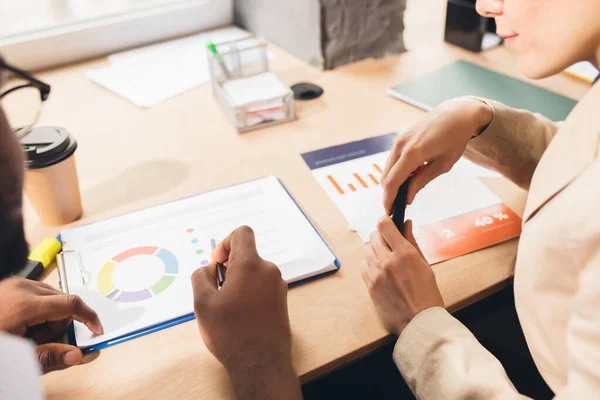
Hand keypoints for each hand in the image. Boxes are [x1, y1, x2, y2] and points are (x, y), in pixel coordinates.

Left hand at [0, 277, 103, 372]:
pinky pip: (37, 294)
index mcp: (25, 304)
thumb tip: (78, 356)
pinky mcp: (10, 284)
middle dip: (60, 324)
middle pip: (62, 301)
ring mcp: (14, 283)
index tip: (97, 330)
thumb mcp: (19, 356)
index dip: (89, 317)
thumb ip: (51, 356)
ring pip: (51, 297)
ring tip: (27, 335)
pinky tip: (21, 325)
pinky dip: (37, 310)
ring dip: (48, 317)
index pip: (71, 304)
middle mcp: (22, 287)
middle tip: (40, 342)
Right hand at [192, 226, 300, 398]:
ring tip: (227, 308)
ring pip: (253, 272)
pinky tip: (240, 315)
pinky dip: (249, 293)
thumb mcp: (203, 303)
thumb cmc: (232, 334)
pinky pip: (261, 286)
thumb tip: (208, 269)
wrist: (261, 364)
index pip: (241, 233)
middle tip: (216, 293)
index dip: (225, 243)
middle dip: (228, 268)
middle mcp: (268, 270)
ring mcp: (278, 286)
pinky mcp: (281, 300)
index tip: (217, 264)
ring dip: (238, 283)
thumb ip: (201, 277)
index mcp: (250, 265)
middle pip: (246, 255)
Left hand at [361, 217, 443, 335]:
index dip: (385, 222)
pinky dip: (370, 265)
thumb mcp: (425, 265)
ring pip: (367, 250)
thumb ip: (412, 242)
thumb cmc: (427, 295)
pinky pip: (363, 265)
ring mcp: (376, 274)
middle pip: (373, 236)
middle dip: (381, 237)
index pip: (384, 225)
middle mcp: (387, 261)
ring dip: (375, 250)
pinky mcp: (369, 285)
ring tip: (386, 260)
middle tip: (390, 244)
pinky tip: (380, 271)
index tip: (389, 224)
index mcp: (405, 253)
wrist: (419, 323)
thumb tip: (406, 223)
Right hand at [382, 97, 492, 213]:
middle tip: (396, 208)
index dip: (389, 199)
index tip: (390, 212)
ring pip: (388, 168)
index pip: (393, 181)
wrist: (456, 114)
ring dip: (392, 182)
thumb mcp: (443, 164)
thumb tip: (408, 197)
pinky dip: (396, 172)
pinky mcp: (400, 138)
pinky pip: (393, 160)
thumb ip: (422, 180)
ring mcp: (399, 140)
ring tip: (403, 194)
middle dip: (388, 193)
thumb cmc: (454, 138)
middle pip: (386, 176)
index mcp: (413, 153)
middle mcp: (401, 145)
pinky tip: (407, 178)